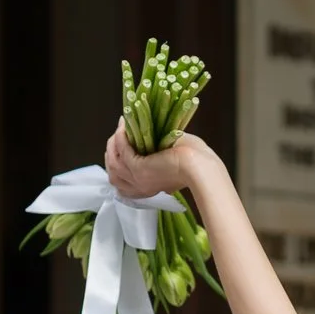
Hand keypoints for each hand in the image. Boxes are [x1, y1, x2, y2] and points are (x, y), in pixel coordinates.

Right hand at [102, 119, 216, 201]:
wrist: (202, 167)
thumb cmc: (195, 161)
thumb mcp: (171, 162)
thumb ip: (159, 158)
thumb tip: (152, 144)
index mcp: (148, 187)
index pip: (121, 180)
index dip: (117, 161)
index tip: (121, 144)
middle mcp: (139, 186)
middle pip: (113, 170)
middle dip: (112, 151)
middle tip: (119, 133)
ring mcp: (137, 179)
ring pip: (113, 161)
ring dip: (114, 142)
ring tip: (121, 127)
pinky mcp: (138, 169)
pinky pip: (121, 151)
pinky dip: (121, 137)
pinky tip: (124, 127)